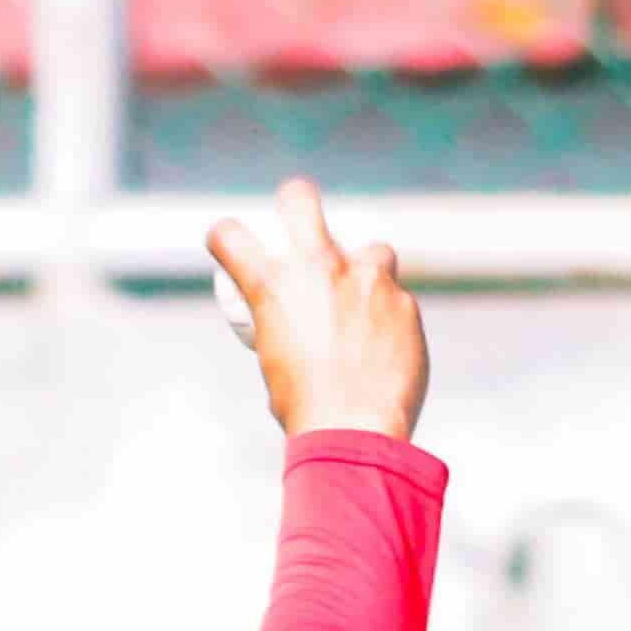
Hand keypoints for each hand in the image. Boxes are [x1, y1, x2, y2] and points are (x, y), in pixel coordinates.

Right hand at [207, 177, 426, 445]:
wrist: (355, 432)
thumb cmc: (305, 410)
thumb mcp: (274, 362)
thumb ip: (287, 326)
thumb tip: (300, 322)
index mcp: (271, 285)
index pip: (230, 235)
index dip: (225, 236)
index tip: (231, 244)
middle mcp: (319, 267)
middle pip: (300, 198)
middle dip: (294, 201)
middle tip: (297, 217)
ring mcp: (368, 278)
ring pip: (373, 250)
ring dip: (367, 270)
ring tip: (365, 307)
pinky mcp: (404, 300)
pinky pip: (397, 298)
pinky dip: (389, 317)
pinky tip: (385, 348)